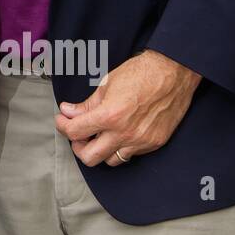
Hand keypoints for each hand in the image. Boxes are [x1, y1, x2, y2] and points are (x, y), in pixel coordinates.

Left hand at [54, 50, 201, 166]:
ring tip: (98, 135)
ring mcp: (140, 141)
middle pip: (89, 157)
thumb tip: (68, 112)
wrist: (173, 73)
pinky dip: (119, 148)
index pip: (75, 131)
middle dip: (78, 146)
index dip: (63, 126)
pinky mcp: (154, 143)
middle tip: (78, 133)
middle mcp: (124, 133)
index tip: (62, 120)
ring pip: (110, 161)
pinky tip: (117, 134)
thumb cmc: (140, 73)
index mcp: (110, 115)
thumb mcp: (106, 85)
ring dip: (100, 150)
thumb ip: (86, 104)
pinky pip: (130, 155)